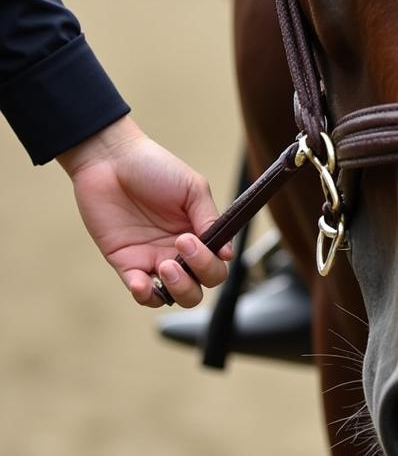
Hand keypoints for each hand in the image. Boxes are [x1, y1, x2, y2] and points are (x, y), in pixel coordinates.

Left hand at [58, 116, 231, 307]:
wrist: (111, 160)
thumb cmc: (154, 167)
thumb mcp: (193, 188)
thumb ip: (210, 218)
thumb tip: (227, 252)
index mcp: (198, 233)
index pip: (216, 264)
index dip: (212, 262)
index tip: (197, 240)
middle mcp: (178, 251)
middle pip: (200, 285)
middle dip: (198, 274)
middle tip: (181, 246)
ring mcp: (152, 258)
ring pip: (174, 295)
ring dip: (176, 288)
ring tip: (165, 266)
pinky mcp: (126, 262)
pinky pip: (141, 292)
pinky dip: (144, 293)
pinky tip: (141, 280)